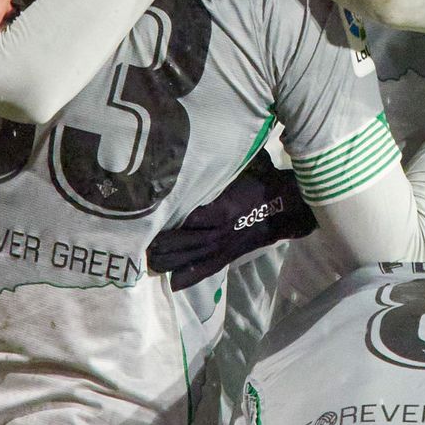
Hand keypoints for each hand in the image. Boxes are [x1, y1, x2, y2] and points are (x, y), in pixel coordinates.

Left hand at [146, 149, 316, 289]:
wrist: (283, 207)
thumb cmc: (259, 182)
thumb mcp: (241, 167)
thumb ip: (221, 164)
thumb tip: (202, 142)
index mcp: (222, 208)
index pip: (190, 218)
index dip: (168, 220)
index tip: (147, 217)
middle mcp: (219, 231)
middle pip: (184, 241)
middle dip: (161, 243)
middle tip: (140, 242)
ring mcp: (223, 247)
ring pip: (190, 258)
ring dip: (169, 260)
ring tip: (149, 260)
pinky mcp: (227, 257)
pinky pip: (205, 270)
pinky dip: (188, 278)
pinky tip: (172, 282)